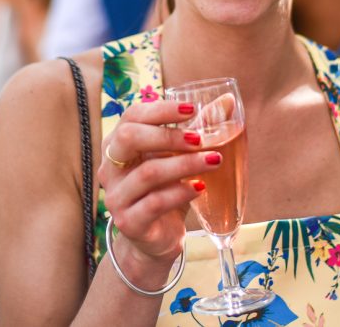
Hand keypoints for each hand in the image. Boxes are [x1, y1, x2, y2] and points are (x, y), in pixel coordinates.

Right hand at [99, 101, 220, 267]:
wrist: (157, 237)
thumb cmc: (166, 189)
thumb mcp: (179, 157)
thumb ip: (198, 129)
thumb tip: (228, 101)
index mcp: (118, 144)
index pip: (132, 116)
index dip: (161, 109)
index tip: (192, 109)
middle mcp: (111, 168)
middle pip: (129, 137)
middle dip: (169, 135)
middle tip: (200, 139)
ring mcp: (116, 196)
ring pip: (147, 173)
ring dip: (184, 164)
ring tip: (214, 160)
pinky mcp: (129, 222)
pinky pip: (154, 203)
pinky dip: (181, 193)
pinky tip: (200, 187)